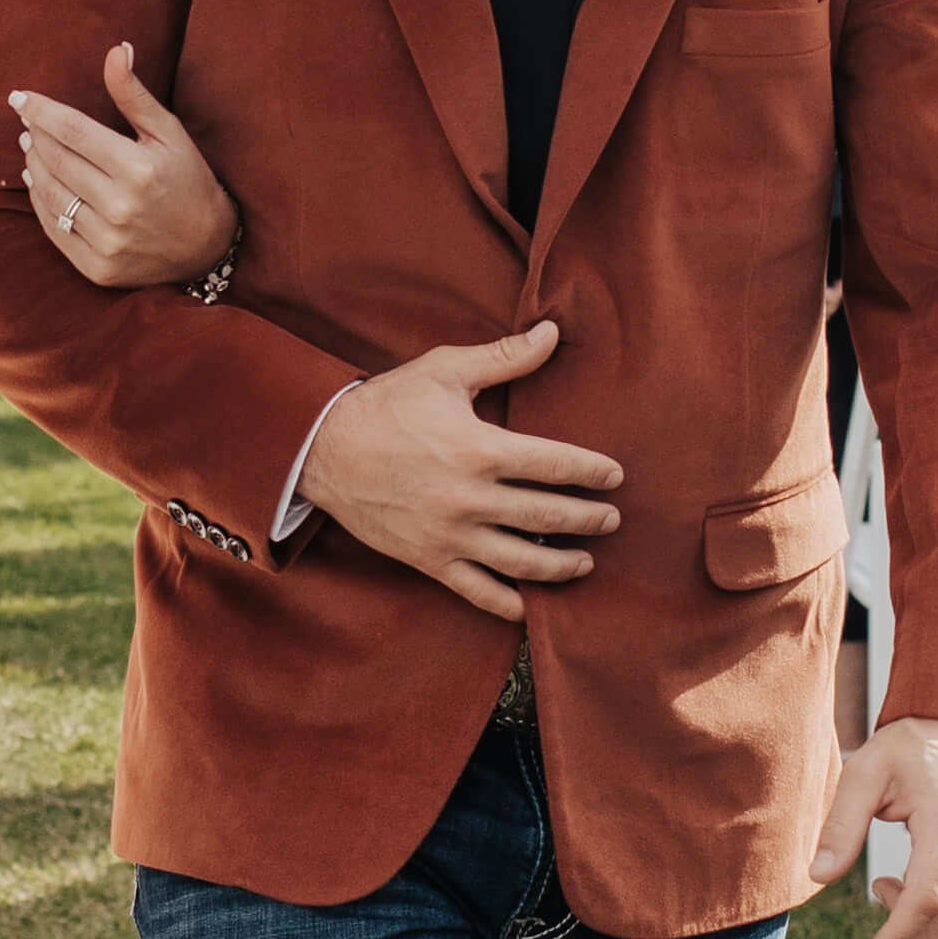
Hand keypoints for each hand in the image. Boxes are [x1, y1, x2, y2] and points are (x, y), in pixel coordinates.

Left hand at [11, 46, 241, 288]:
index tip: (19, 97)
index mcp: (139, 169)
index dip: (41, 110)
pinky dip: (40, 202)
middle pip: (56, 160)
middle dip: (35, 136)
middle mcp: (121, 207)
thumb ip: (135, 95)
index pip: (73, 130)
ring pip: (50, 194)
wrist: (208, 247)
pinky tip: (39, 183)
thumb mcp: (169, 133)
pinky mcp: (98, 268)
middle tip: (28, 122)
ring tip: (31, 149)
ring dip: (33, 166)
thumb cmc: (188, 179)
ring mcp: (107, 241)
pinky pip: (53, 228)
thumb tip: (115, 50)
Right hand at [294, 322, 622, 621]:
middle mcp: (470, 498)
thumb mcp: (445, 370)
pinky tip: (531, 606)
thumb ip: (504, 357)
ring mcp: (450, 535)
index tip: (615, 476)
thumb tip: (552, 332)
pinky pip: (478, 592)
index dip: (592, 472)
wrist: (323, 449)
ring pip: (522, 562)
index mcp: (480, 449)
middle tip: (612, 519)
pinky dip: (510, 605)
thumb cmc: (387, 404)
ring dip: (562, 566)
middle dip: (588, 520)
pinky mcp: (429, 561)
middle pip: (548, 516)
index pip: (556, 464)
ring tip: (585, 562)